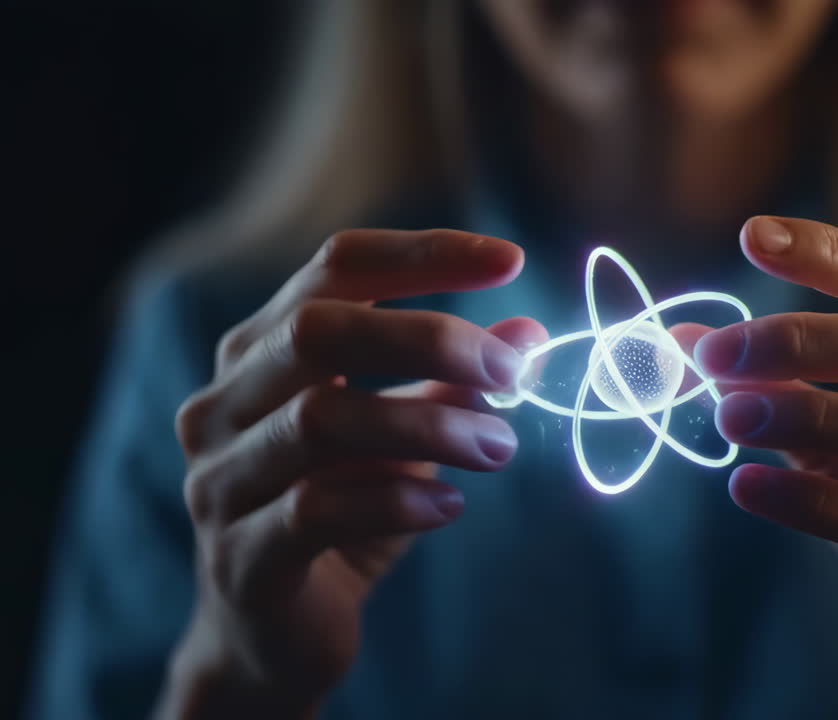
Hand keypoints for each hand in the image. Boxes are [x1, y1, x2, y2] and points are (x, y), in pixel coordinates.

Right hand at [160, 229, 545, 718]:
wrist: (272, 640)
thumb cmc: (342, 517)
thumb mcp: (405, 440)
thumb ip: (453, 383)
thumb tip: (530, 331)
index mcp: (260, 353)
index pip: (335, 268)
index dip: (424, 254)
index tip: (510, 259)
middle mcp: (223, 404)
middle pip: (316, 331)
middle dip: (427, 337)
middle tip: (511, 369)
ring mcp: (220, 480)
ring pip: (319, 421)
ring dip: (428, 426)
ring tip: (499, 445)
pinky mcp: (240, 558)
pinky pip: (316, 511)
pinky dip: (397, 501)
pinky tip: (450, 507)